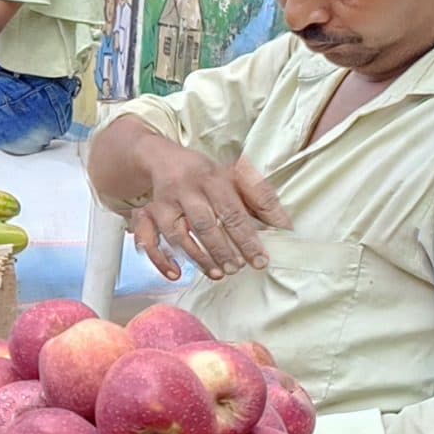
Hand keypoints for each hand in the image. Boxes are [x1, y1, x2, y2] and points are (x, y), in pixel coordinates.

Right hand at [127, 147, 290, 281]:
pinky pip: (149, 240)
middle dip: (223, 249)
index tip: (260, 260)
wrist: (162, 159)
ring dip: (199, 257)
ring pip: (179, 235)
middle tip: (238, 268)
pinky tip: (177, 274)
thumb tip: (284, 225)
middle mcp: (187, 189)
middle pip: (205, 224)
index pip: (233, 212)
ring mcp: (164, 203)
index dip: (247, 238)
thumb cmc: (206, 174)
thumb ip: (260, 199)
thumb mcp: (235, 177)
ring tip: (219, 274)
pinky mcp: (148, 214)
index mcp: (213, 178)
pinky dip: (161, 260)